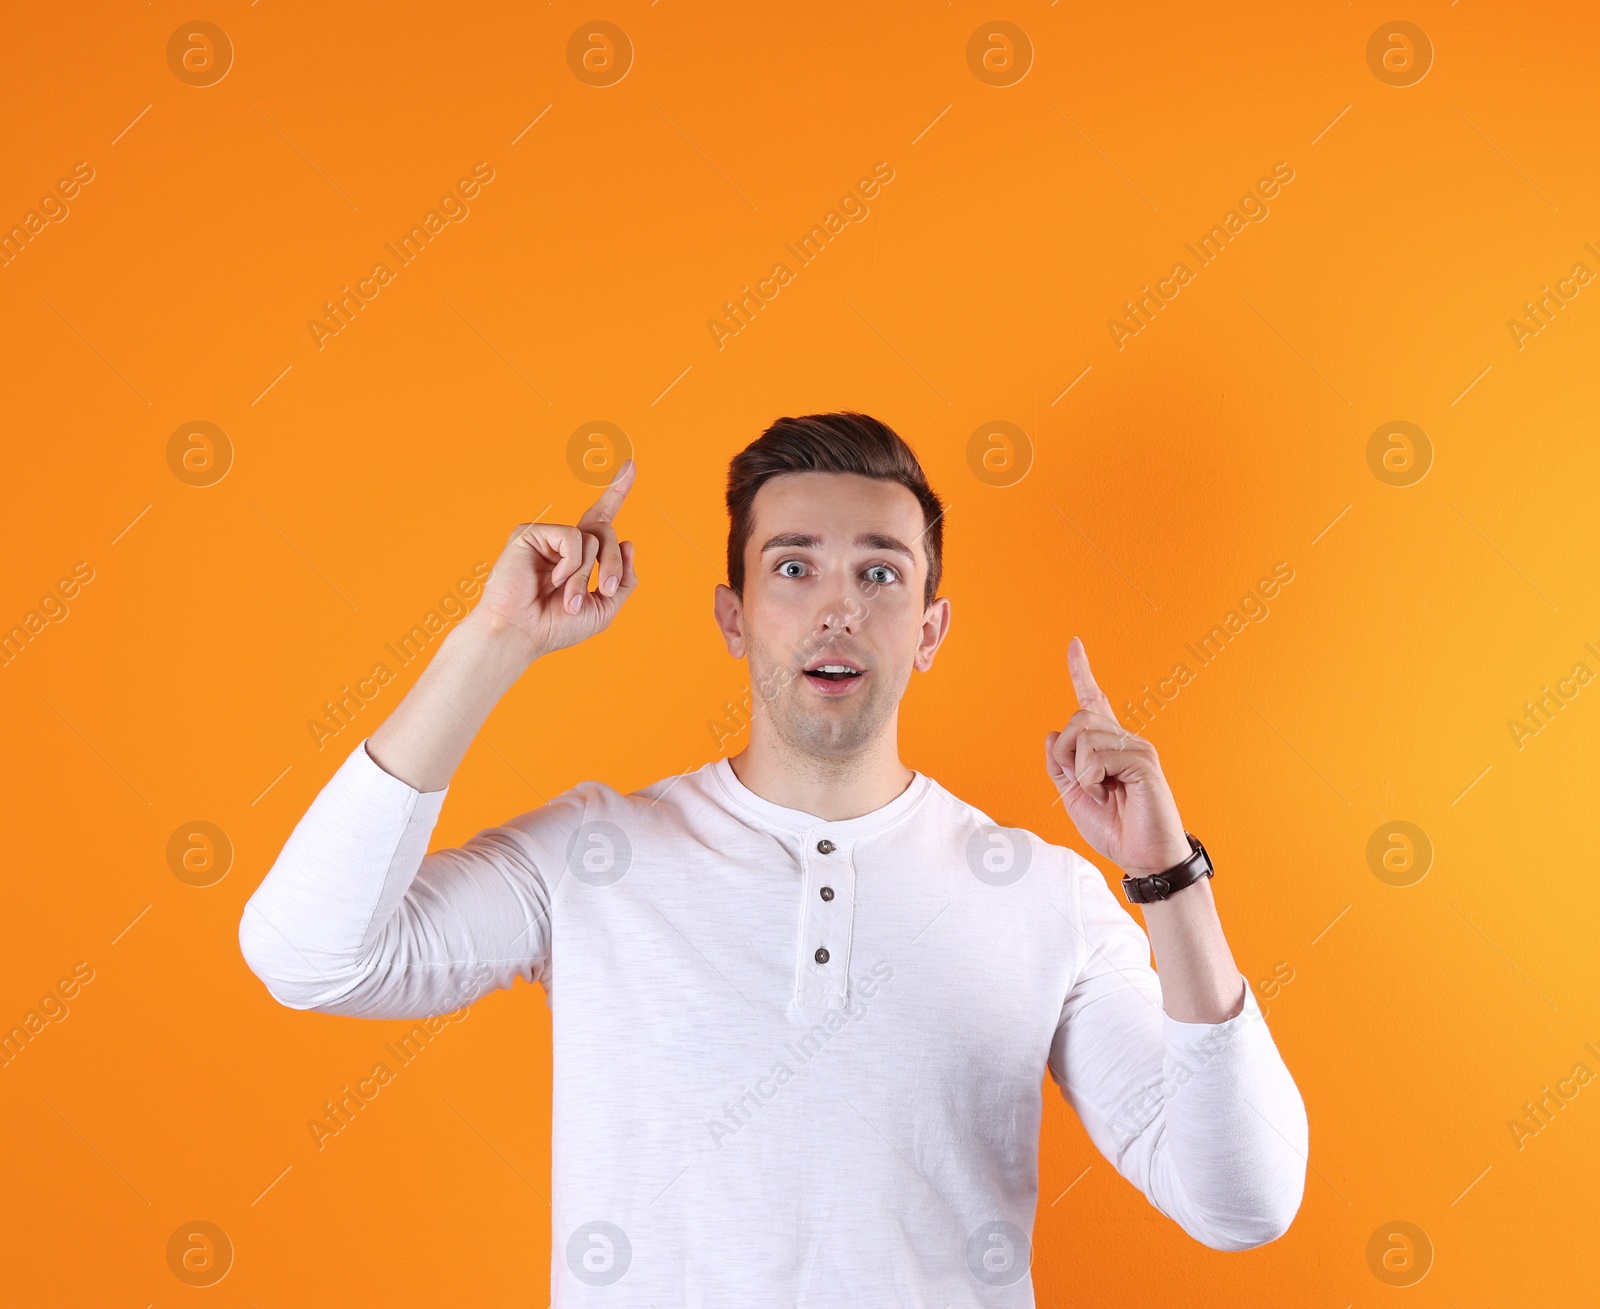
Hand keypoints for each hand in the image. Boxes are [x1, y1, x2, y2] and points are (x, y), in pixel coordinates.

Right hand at [476, 459, 639, 660]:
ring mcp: (546, 537)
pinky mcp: (531, 533)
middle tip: (606, 590)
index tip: (630, 466)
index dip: (616, 493)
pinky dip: (572, 564)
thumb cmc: (555, 627)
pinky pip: (573, 537)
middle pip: (606, 531)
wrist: (521, 635)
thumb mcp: (603, 608)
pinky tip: (554, 580)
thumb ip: (623, 580)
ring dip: (588, 574)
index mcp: (577, 557)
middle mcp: (562, 543)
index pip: (600, 519)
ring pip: (594, 536)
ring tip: (568, 600)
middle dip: (614, 564)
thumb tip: (628, 543)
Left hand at [1044, 637, 1190, 876]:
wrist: (1143, 857)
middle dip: (1065, 754)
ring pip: (1084, 736)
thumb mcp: (1074, 796)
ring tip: (1100, 792)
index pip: (1094, 700)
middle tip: (1082, 784)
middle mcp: (1124, 740)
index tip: (1074, 643)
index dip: (1082, 671)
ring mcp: (1136, 748)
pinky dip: (1091, 778)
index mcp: (1108, 746)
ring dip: (1079, 771)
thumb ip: (1059, 766)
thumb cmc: (1115, 828)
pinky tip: (1108, 793)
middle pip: (1077, 720)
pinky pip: (1098, 755)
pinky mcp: (1143, 761)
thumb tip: (1051, 733)